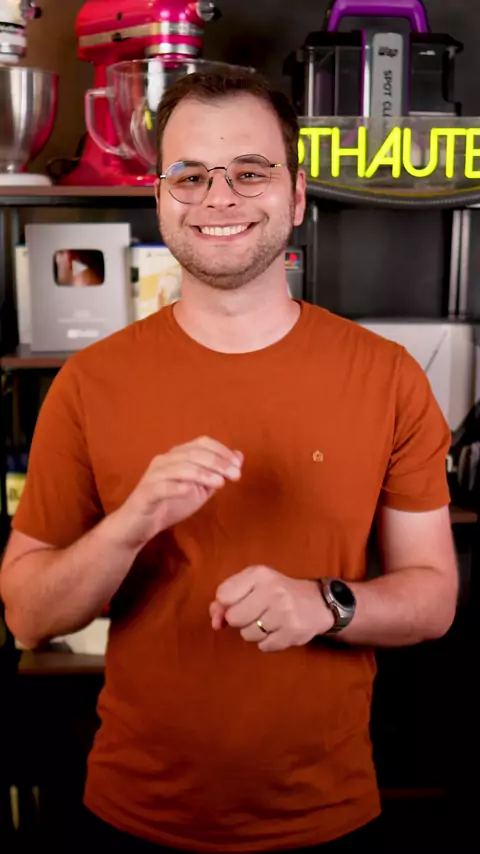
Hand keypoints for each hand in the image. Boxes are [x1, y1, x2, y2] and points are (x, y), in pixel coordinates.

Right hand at [113, 436, 242, 549]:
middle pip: (193, 453)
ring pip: (179, 467)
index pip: (201, 443)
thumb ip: (217, 473)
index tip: (238, 465)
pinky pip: (162, 487)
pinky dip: (177, 486)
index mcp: (177, 455)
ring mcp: (154, 475)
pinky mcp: (146, 493)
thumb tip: (239, 456)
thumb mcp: (199, 489)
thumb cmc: (170, 504)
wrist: (140, 525)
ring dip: (203, 473)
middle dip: (217, 462)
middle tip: (235, 475)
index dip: (222, 451)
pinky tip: (190, 490)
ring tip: (220, 483)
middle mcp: (165, 460)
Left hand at [209, 566, 334, 651]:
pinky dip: (268, 642)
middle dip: (240, 620)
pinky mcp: (292, 633)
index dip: (224, 605)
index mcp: (259, 574)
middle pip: (234, 618)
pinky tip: (278, 630)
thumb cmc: (278, 592)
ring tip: (269, 621)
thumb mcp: (253, 584)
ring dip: (254, 632)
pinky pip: (263, 646)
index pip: (224, 595)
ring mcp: (284, 613)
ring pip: (247, 635)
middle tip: (255, 613)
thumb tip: (215, 621)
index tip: (235, 604)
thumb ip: (228, 598)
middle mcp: (272, 591)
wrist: (318, 603)